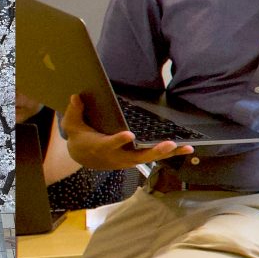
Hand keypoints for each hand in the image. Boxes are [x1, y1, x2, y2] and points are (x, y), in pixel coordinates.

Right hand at [58, 93, 192, 170]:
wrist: (83, 157)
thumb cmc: (79, 138)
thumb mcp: (72, 126)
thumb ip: (74, 112)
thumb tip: (76, 97)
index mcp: (101, 147)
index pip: (110, 144)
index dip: (119, 140)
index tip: (128, 135)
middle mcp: (117, 157)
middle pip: (138, 156)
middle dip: (154, 151)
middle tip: (168, 144)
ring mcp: (128, 160)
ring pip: (150, 158)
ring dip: (168, 153)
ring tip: (186, 147)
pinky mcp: (135, 160)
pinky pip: (153, 157)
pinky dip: (169, 154)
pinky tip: (185, 148)